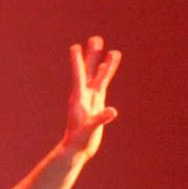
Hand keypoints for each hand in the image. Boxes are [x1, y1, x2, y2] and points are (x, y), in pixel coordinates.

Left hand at [62, 35, 121, 157]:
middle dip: (91, 55)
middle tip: (95, 38)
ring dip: (102, 63)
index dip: (77, 62)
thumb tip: (112, 111)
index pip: (78, 76)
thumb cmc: (79, 141)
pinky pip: (102, 85)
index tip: (75, 47)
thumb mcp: (89, 130)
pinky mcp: (96, 103)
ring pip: (97, 77)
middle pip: (87, 71)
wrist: (77, 149)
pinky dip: (105, 75)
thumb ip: (100, 119)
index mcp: (78, 99)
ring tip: (111, 50)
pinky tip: (106, 65)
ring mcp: (90, 98)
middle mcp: (83, 95)